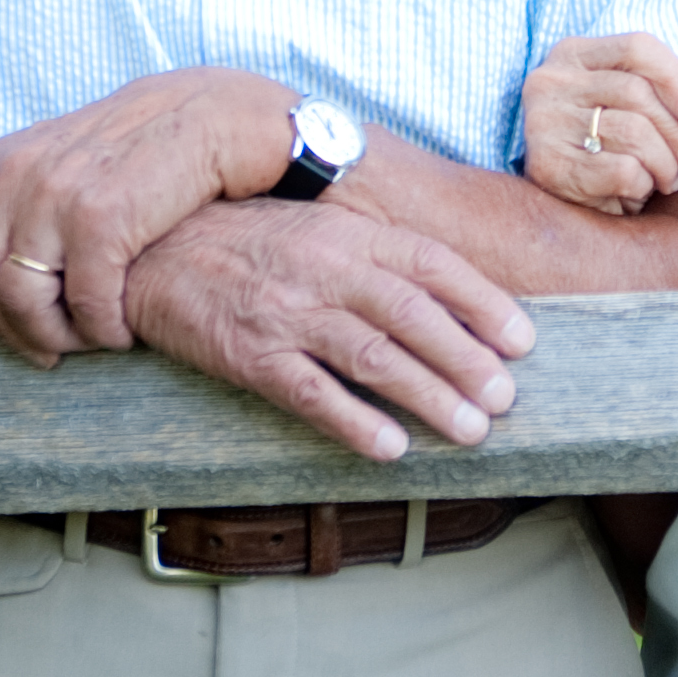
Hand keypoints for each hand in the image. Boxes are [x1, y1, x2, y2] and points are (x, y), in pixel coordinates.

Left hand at [0, 67, 294, 362]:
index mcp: (0, 162)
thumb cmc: (146, 148)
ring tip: (91, 341)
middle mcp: (18, 174)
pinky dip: (103, 331)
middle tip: (47, 351)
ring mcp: (57, 194)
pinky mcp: (104, 216)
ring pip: (23, 299)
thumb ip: (22, 201)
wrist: (219, 112)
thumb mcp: (65, 160)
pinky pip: (85, 302)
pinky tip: (124, 332)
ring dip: (56, 337)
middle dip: (6, 330)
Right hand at [122, 199, 537, 461]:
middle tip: (505, 398)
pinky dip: (356, 422)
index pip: (432, 264)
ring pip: (373, 357)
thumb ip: (377, 255)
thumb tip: (450, 298)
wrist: (154, 249)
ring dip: (429, 397)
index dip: (483, 303)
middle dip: (466, 360)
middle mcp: (325, 269)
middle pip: (412, 315)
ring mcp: (288, 313)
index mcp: (349, 234)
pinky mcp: (251, 356)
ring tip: (471, 431)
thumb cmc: (249, 242)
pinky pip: (312, 394)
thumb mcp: (319, 229)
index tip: (523, 341)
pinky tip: (392, 447)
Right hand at [517, 33, 677, 214]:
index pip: (638, 47)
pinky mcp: (544, 164)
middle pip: (637, 92)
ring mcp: (541, 120)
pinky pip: (617, 169)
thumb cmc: (612, 151)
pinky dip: (640, 186)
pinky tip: (637, 194)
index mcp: (575, 54)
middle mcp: (550, 80)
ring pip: (632, 131)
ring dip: (665, 164)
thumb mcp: (656, 122)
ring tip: (668, 180)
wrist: (561, 210)